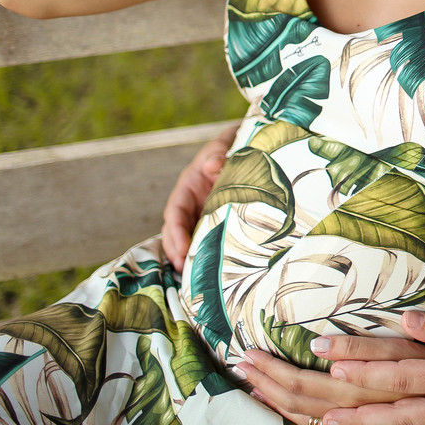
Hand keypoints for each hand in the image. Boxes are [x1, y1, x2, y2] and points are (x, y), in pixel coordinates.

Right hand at [161, 125, 235, 270]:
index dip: (175, 232)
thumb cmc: (233, 144)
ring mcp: (203, 213)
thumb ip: (218, 152)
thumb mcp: (224, 144)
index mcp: (189, 186)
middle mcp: (192, 203)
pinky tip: (214, 273)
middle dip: (178, 252)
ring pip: (190, 238)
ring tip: (195, 280)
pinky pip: (208, 239)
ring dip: (190, 257)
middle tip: (185, 271)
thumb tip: (213, 166)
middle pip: (177, 231)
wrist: (249, 146)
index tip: (181, 250)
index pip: (175, 212)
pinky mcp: (216, 221)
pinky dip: (207, 254)